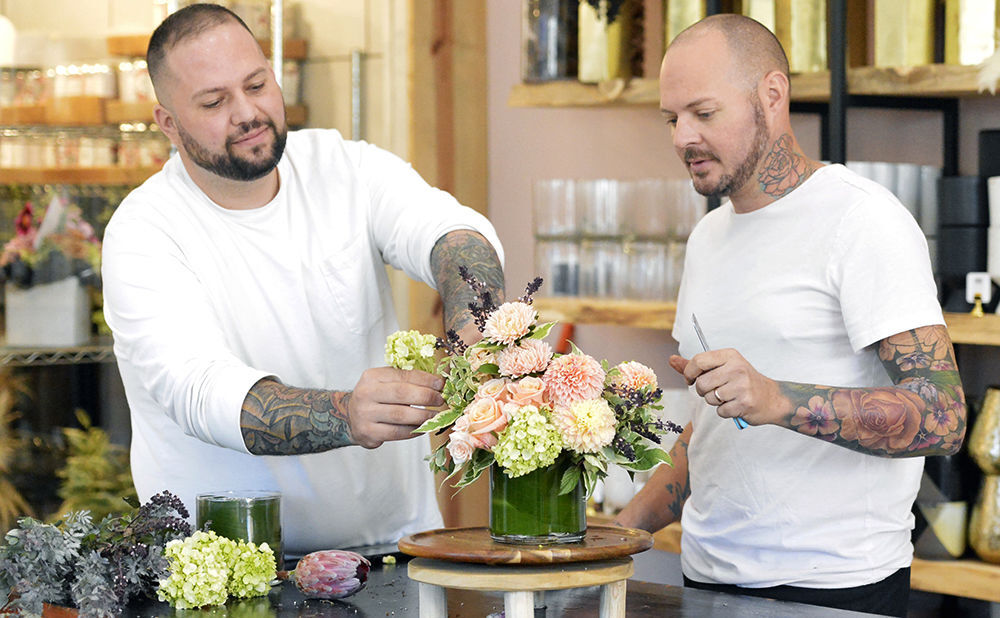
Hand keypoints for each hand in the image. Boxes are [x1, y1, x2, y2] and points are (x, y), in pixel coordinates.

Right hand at [347, 367, 444, 447]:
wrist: (350, 416)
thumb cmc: (375, 397)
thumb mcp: (386, 382)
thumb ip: (409, 380)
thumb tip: (439, 383)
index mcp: (372, 376)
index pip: (403, 376)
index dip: (425, 380)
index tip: (441, 384)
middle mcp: (366, 394)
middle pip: (402, 394)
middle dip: (426, 397)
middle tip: (440, 400)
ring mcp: (365, 414)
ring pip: (400, 416)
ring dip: (423, 416)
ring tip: (436, 415)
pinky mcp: (368, 433)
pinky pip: (397, 433)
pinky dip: (413, 430)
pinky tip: (423, 427)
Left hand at [669, 350, 783, 425]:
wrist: (771, 398)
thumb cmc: (742, 381)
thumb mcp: (721, 367)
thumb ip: (695, 365)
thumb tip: (671, 360)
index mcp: (729, 355)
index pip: (698, 361)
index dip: (689, 373)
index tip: (691, 380)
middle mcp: (736, 368)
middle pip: (701, 383)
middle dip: (703, 391)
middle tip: (716, 390)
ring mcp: (742, 386)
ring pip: (709, 398)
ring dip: (715, 402)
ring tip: (728, 397)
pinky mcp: (744, 403)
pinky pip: (720, 411)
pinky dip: (725, 411)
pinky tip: (735, 405)